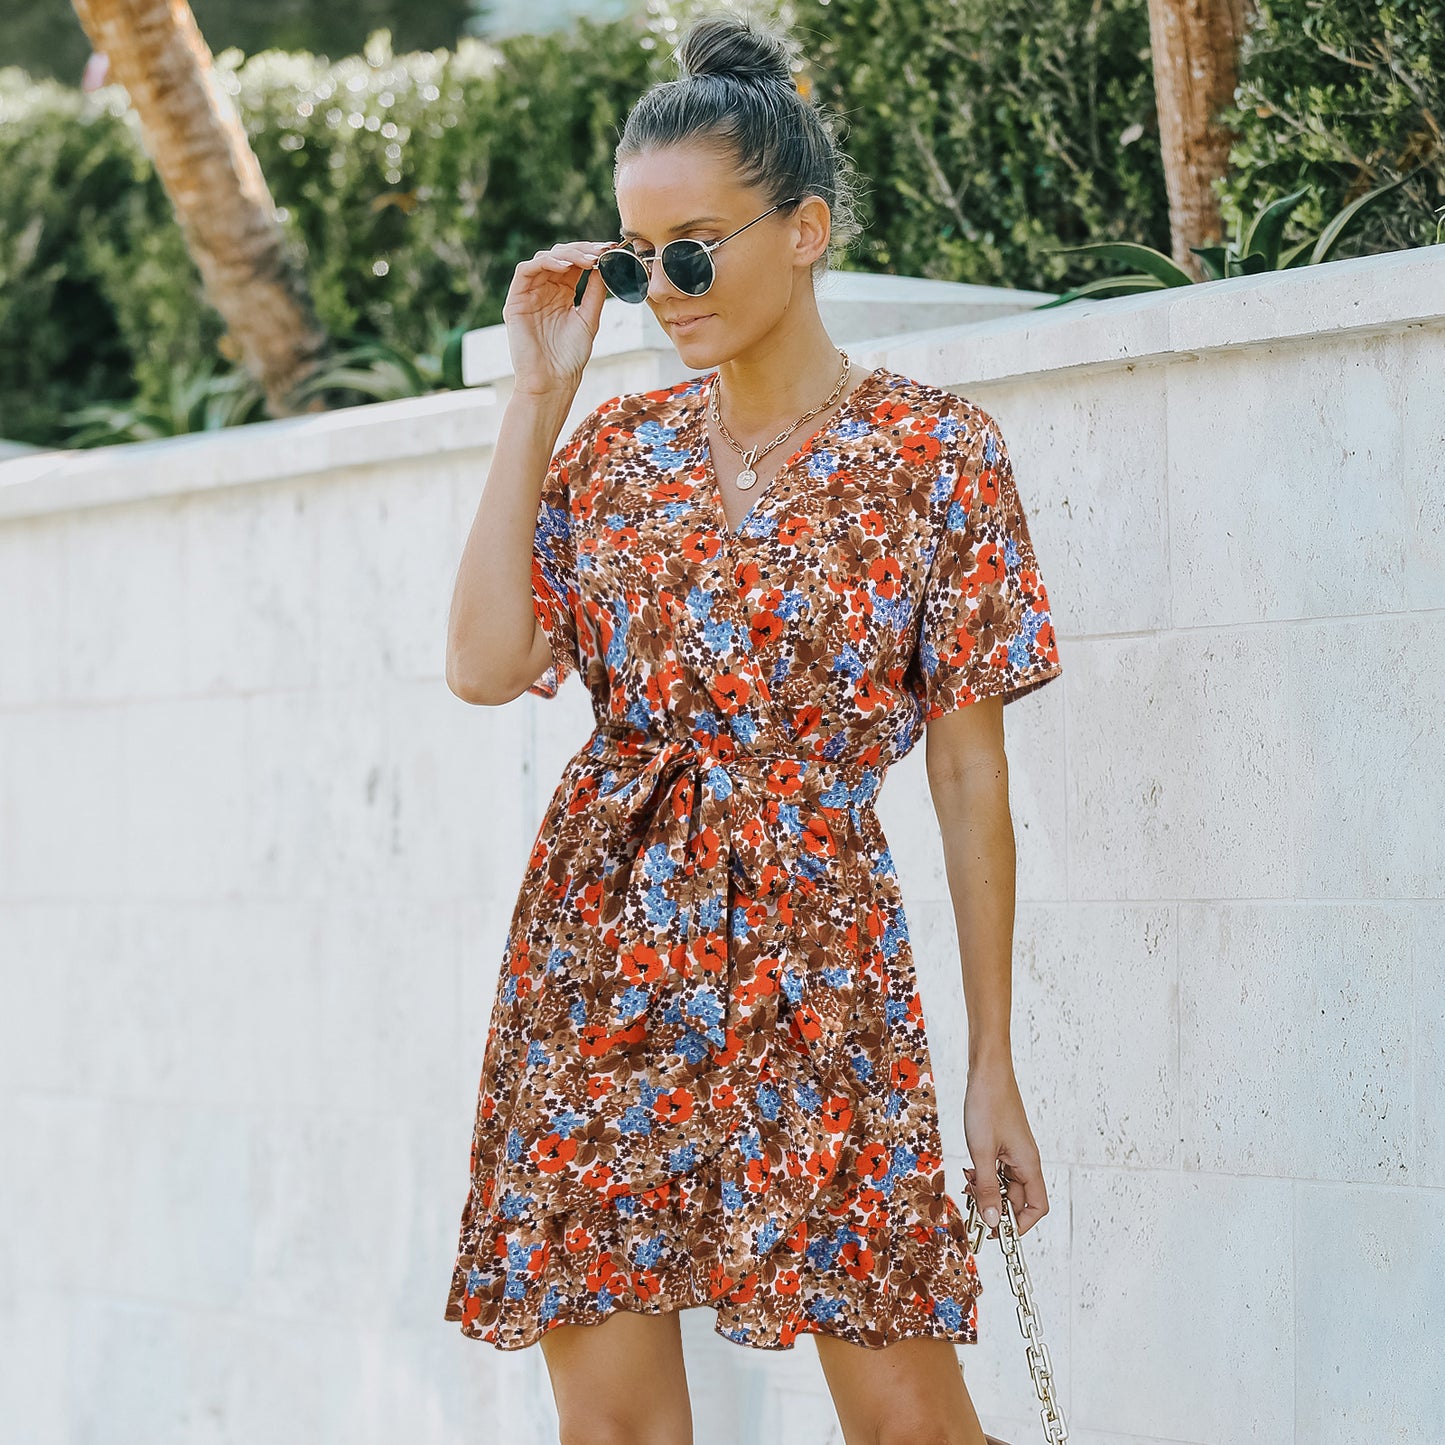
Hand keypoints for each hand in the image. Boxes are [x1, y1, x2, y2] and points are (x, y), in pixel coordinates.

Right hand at [502, 238, 614, 395]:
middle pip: (560, 256)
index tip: (610, 249)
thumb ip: (595, 292)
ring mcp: (529, 294)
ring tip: (587, 259)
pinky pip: (525, 271)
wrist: (552, 381)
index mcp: (562, 294)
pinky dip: (545, 263)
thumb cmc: (570, 357)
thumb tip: (606, 265)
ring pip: (544, 259)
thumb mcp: (589, 319)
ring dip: (566, 254)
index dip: (591, 253)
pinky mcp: (515, 300)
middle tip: (600, 252)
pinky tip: (564, 266)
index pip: (575, 264)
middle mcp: (545, 290)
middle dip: (581, 251)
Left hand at [963, 1057, 1048, 1238]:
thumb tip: (993, 1222)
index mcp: (1029, 1164)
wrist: (987, 1070)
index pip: (1036, 1208)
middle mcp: (1026, 1161)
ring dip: (986, 1191)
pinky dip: (982, 1175)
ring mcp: (1014, 1152)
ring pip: (1004, 1185)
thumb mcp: (981, 1150)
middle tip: (972, 1207)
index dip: (1019, 1225)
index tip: (996, 1231)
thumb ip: (986, 1187)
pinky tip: (968, 1170)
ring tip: (967, 1185)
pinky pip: (996, 1170)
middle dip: (996, 1208)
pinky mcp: (1003, 1143)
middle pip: (1018, 1199)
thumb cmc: (987, 1105)